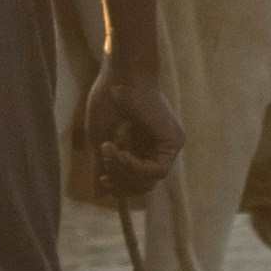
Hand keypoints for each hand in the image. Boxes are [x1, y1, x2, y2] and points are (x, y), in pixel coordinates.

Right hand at [83, 57, 182, 206]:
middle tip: (103, 173)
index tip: (101, 180)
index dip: (118, 186)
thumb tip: (97, 194)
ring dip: (123, 171)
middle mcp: (157, 147)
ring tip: (109, 151)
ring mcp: (167, 145)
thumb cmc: (108, 99)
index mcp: (141, 146)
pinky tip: (122, 152)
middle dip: (119, 182)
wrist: (119, 75)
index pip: (134, 181)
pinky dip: (136, 167)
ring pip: (148, 181)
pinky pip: (156, 171)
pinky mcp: (173, 142)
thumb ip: (103, 167)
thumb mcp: (101, 139)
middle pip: (141, 185)